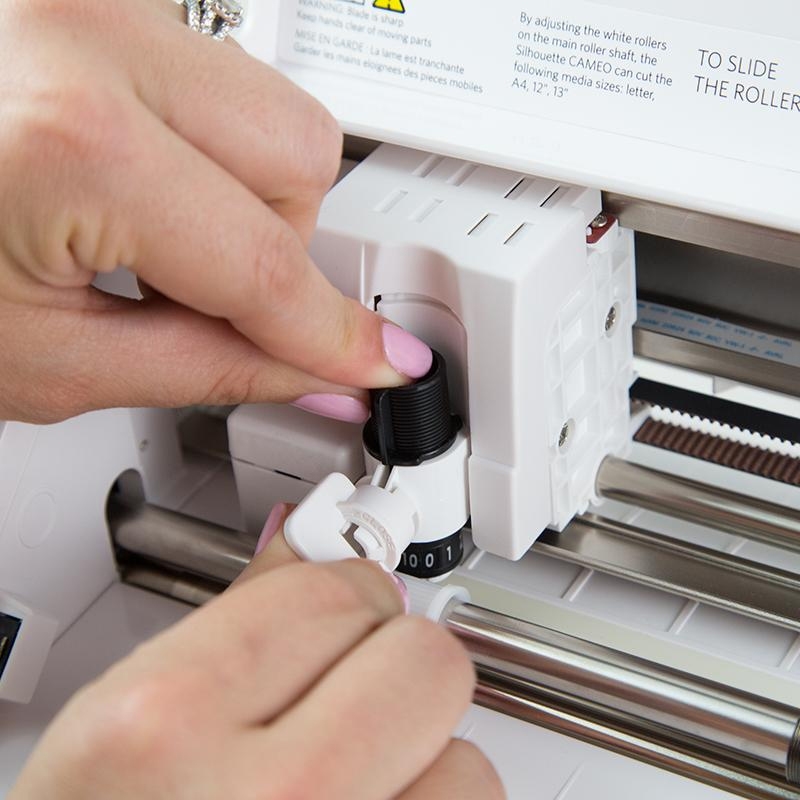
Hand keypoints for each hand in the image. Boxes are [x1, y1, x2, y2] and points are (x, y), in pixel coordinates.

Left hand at [0, 0, 431, 423]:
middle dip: (281, 245)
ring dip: (242, 195)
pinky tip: (125, 188)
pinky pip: (206, 74)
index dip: (332, 332)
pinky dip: (198, 150)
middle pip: (302, 150)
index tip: (374, 359)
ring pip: (267, 105)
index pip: (268, 263)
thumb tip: (312, 371)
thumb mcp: (41, 361)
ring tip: (147, 238)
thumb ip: (205, 367)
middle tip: (209, 294)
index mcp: (67, 139)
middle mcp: (82, 26)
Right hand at [9, 513, 503, 799]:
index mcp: (165, 724)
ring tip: (346, 791)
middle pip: (427, 663)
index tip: (344, 611)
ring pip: (469, 763)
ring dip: (421, 767)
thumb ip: (231, 621)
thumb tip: (306, 541)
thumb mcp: (124, 730)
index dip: (345, 598)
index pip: (336, 594)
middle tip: (350, 694)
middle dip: (395, 666)